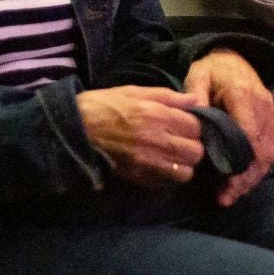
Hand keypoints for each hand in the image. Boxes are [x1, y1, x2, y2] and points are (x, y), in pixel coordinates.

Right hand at [77, 84, 204, 187]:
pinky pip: (167, 183)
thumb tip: (195, 100)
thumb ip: (168, 96)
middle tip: (180, 141)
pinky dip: (169, 176)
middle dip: (192, 146)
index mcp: (158, 115)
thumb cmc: (104, 105)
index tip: (184, 124)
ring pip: (185, 171)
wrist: (77, 129)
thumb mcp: (135, 91)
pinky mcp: (140, 177)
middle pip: (196, 151)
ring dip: (182, 164)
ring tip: (172, 156)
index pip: (196, 126)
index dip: (193, 125)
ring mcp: (150, 162)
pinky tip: (160, 166)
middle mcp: (158, 140)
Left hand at [184, 50, 273, 206]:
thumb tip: (195, 119)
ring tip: (229, 197)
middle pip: (259, 150)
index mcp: (243, 95)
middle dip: (243, 178)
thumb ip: (195, 95)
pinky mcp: (272, 124)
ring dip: (250, 179)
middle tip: (224, 197)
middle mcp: (263, 108)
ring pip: (267, 155)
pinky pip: (268, 151)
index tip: (224, 180)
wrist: (235, 59)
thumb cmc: (213, 70)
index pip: (246, 133)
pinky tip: (240, 185)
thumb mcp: (197, 75)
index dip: (238, 160)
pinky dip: (255, 171)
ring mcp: (270, 117)